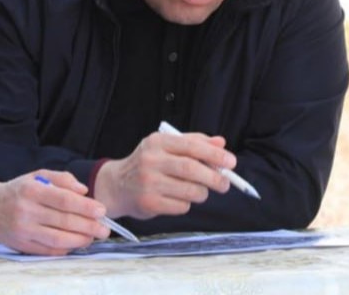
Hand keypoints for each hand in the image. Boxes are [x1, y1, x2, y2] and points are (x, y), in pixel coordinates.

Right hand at [0, 167, 107, 255]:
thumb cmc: (19, 190)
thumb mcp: (38, 175)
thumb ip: (62, 179)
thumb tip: (83, 190)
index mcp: (32, 190)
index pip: (63, 200)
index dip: (85, 207)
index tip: (102, 210)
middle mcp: (26, 211)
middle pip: (64, 221)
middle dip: (89, 226)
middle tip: (105, 228)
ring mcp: (23, 230)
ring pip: (57, 239)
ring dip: (80, 240)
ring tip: (93, 237)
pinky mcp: (21, 245)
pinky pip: (48, 250)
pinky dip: (65, 249)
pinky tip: (76, 244)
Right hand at [93, 130, 232, 219]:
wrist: (117, 186)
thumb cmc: (147, 164)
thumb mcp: (166, 146)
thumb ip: (194, 142)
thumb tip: (221, 143)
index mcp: (158, 142)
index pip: (191, 146)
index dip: (214, 155)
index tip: (231, 162)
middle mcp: (151, 160)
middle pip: (192, 169)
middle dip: (214, 177)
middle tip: (225, 183)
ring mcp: (148, 182)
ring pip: (190, 190)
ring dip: (201, 193)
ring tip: (198, 191)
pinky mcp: (149, 203)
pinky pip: (181, 206)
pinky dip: (186, 204)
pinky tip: (178, 198)